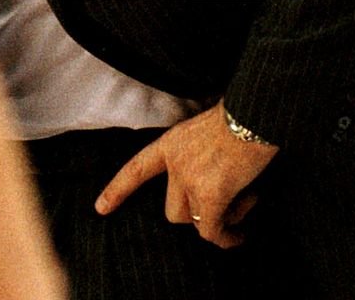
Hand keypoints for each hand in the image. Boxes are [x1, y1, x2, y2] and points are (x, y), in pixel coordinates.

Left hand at [95, 100, 277, 247]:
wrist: (253, 116)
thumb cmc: (239, 120)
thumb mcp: (204, 132)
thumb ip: (196, 156)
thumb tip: (211, 189)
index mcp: (171, 143)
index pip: (136, 169)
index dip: (118, 190)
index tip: (100, 208)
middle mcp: (175, 163)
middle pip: (173, 210)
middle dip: (197, 214)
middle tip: (226, 204)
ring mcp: (189, 179)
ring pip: (196, 223)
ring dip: (220, 220)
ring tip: (243, 201)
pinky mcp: (210, 195)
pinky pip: (214, 232)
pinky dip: (228, 237)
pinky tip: (240, 236)